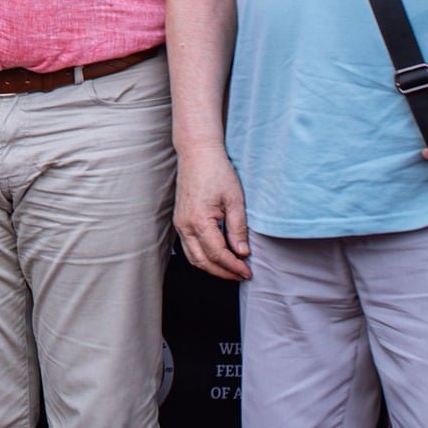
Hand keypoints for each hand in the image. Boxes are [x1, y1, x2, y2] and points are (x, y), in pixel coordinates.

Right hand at [172, 143, 251, 280]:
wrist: (197, 153)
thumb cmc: (217, 171)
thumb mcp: (235, 200)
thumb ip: (238, 229)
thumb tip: (242, 253)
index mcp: (199, 221)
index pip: (217, 254)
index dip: (233, 266)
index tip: (248, 272)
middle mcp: (184, 225)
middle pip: (202, 261)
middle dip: (222, 272)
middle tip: (241, 274)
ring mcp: (179, 223)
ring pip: (193, 257)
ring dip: (211, 267)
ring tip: (231, 269)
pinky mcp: (180, 219)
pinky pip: (188, 247)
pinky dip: (202, 256)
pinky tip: (217, 256)